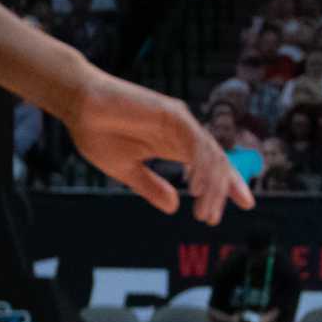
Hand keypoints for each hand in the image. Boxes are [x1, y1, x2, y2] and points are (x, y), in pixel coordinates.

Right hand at [63, 71, 254, 223]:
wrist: (75, 103)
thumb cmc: (96, 131)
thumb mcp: (126, 169)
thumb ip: (151, 187)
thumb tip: (174, 208)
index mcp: (175, 146)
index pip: (212, 167)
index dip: (230, 185)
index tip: (246, 203)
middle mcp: (184, 134)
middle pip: (217, 163)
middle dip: (222, 191)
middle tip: (212, 218)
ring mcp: (181, 122)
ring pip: (209, 155)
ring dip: (210, 185)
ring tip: (204, 209)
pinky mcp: (173, 113)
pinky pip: (196, 142)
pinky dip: (200, 165)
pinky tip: (197, 186)